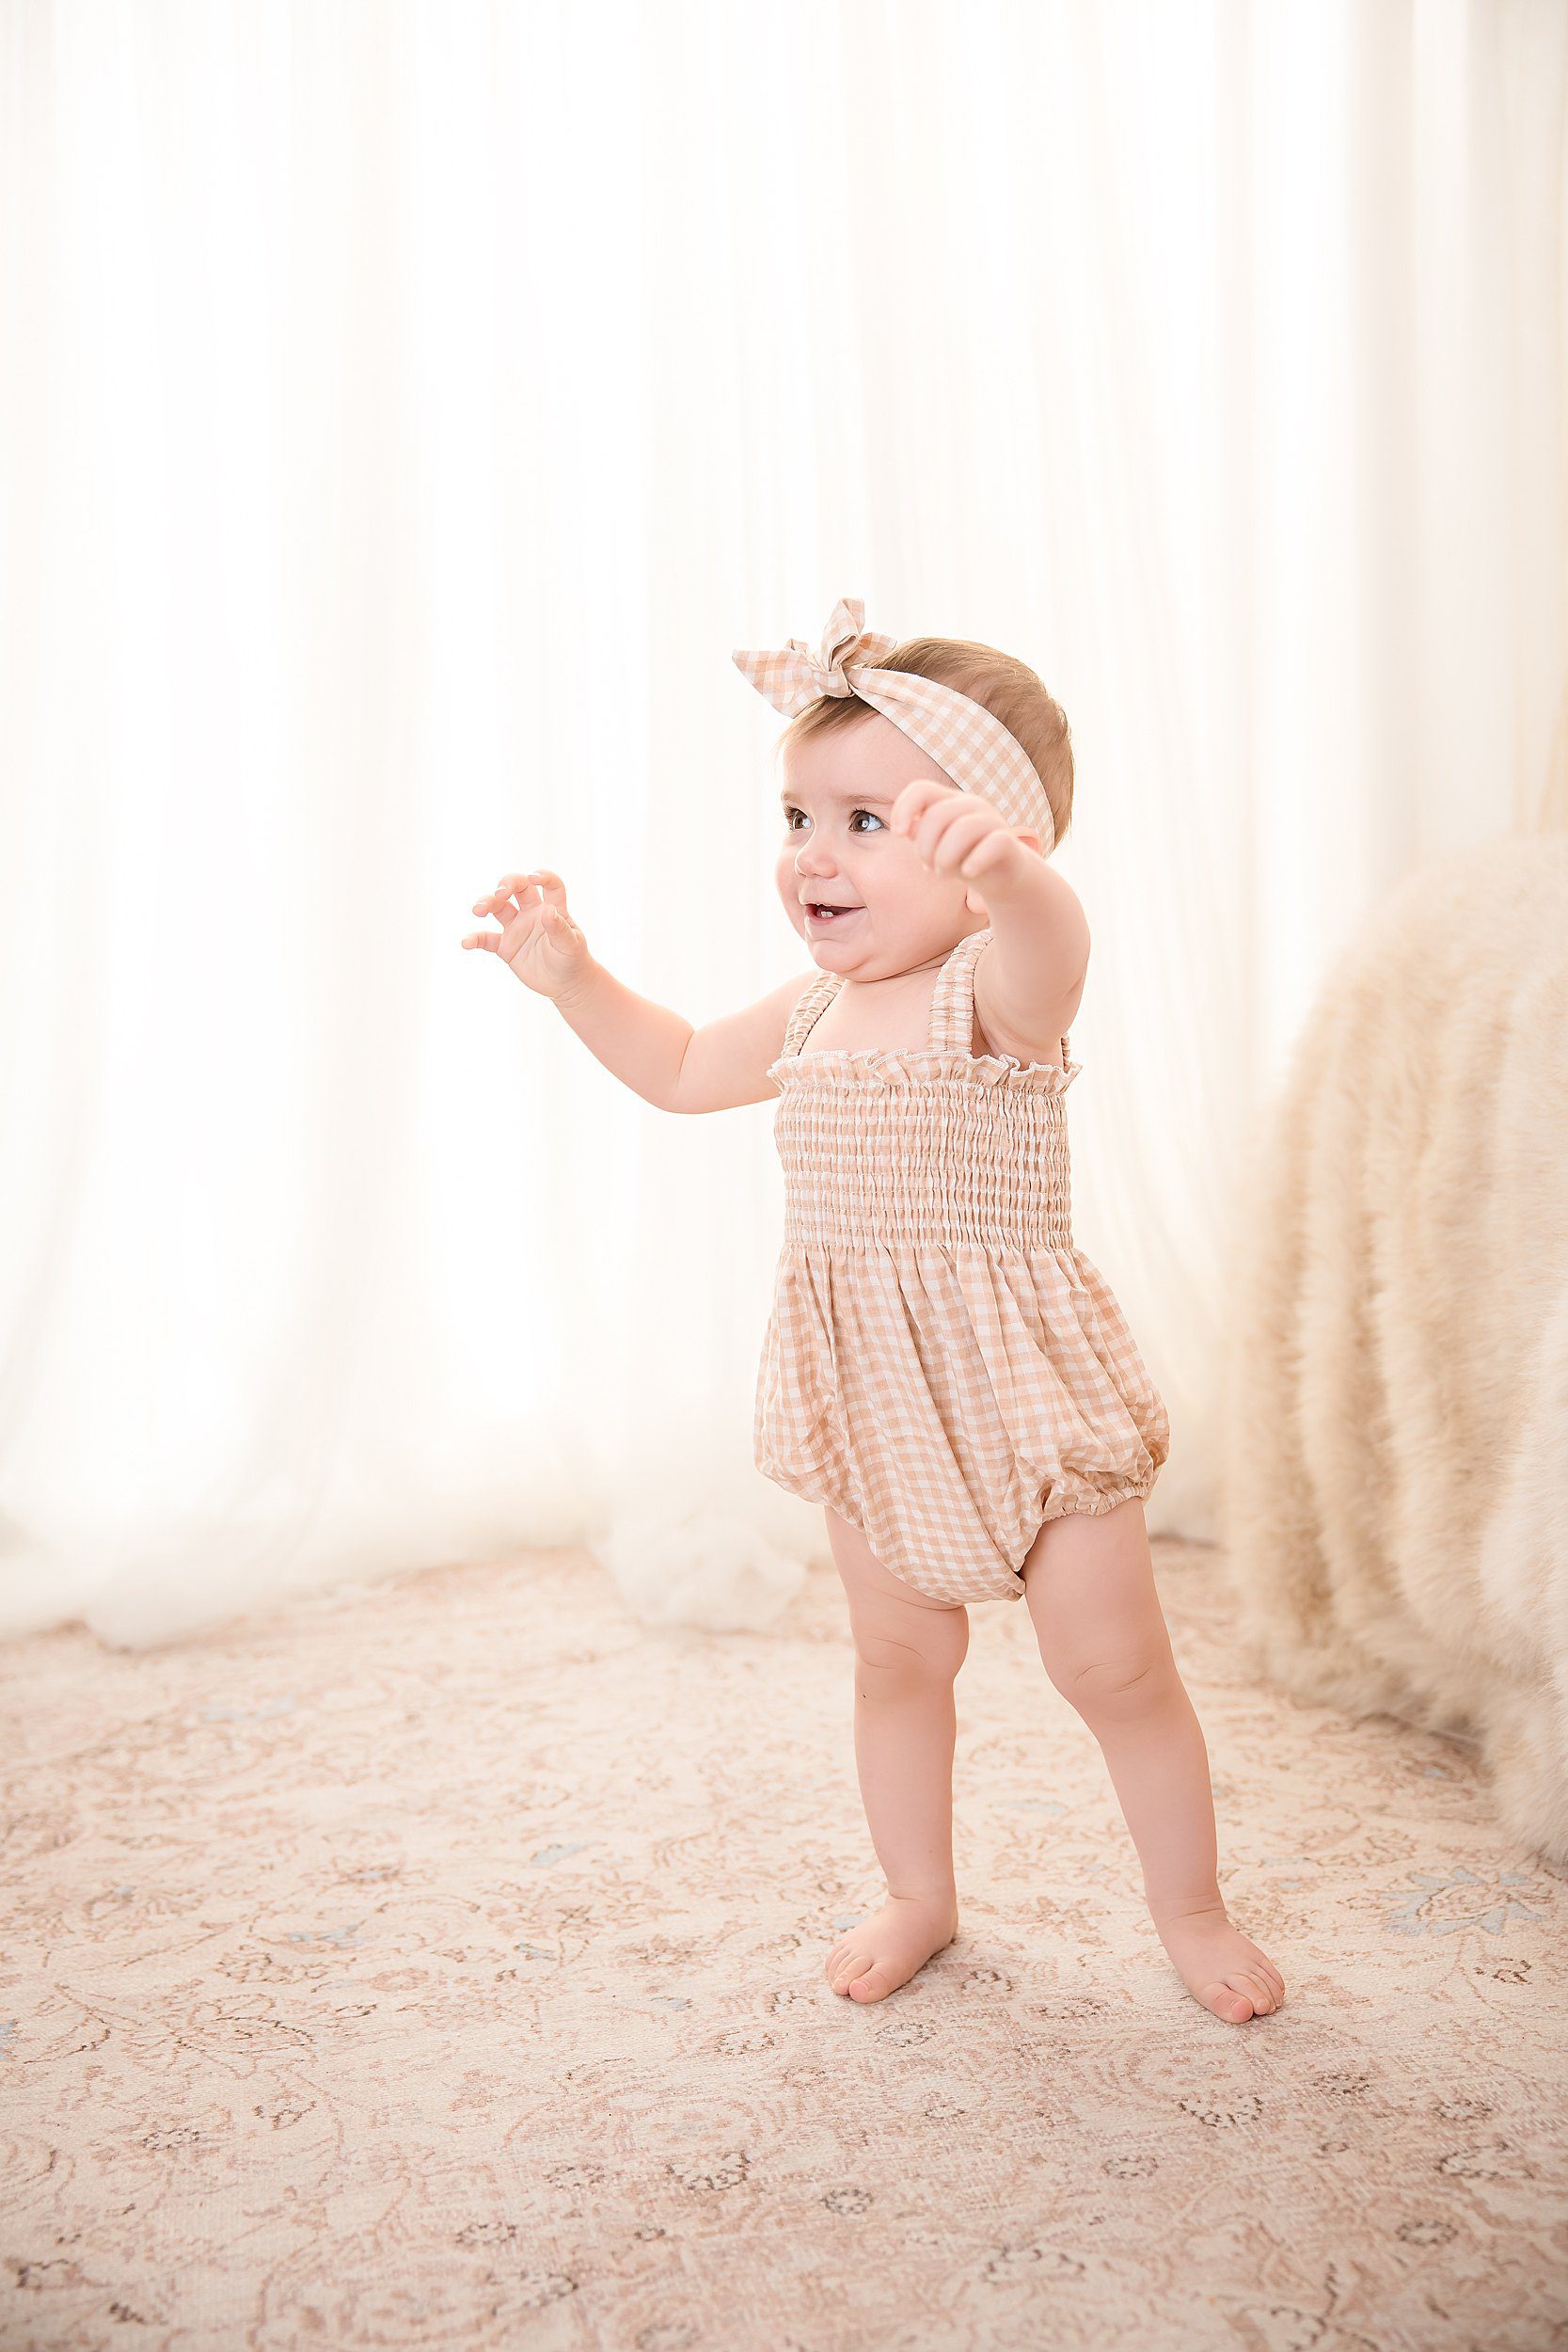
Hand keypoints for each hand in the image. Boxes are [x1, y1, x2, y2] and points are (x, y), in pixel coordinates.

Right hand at [461, 869, 590, 997]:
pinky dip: (475, 939)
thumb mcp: (570, 945)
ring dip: (486, 903)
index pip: (550, 885)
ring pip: (499, 907)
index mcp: (553, 909)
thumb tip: (547, 910)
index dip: (542, 876)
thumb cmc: (572, 961)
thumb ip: (560, 928)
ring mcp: (517, 928)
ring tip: (477, 910)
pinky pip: (487, 939)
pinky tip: (466, 943)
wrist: (565, 985)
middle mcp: (532, 913)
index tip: (533, 878)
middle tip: (499, 893)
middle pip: (518, 888)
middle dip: (507, 884)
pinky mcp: (506, 946)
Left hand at [888, 779, 1030, 914]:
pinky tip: (968, 873)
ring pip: (963, 829)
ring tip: (943, 874)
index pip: (921, 789)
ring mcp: (992, 821)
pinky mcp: (1008, 841)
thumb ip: (920, 834)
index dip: (904, 808)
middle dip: (925, 848)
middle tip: (929, 868)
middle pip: (937, 815)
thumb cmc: (963, 859)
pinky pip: (993, 843)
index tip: (898, 835)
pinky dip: (975, 861)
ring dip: (945, 858)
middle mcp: (972, 805)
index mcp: (951, 802)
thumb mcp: (936, 847)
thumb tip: (906, 827)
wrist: (1002, 877)